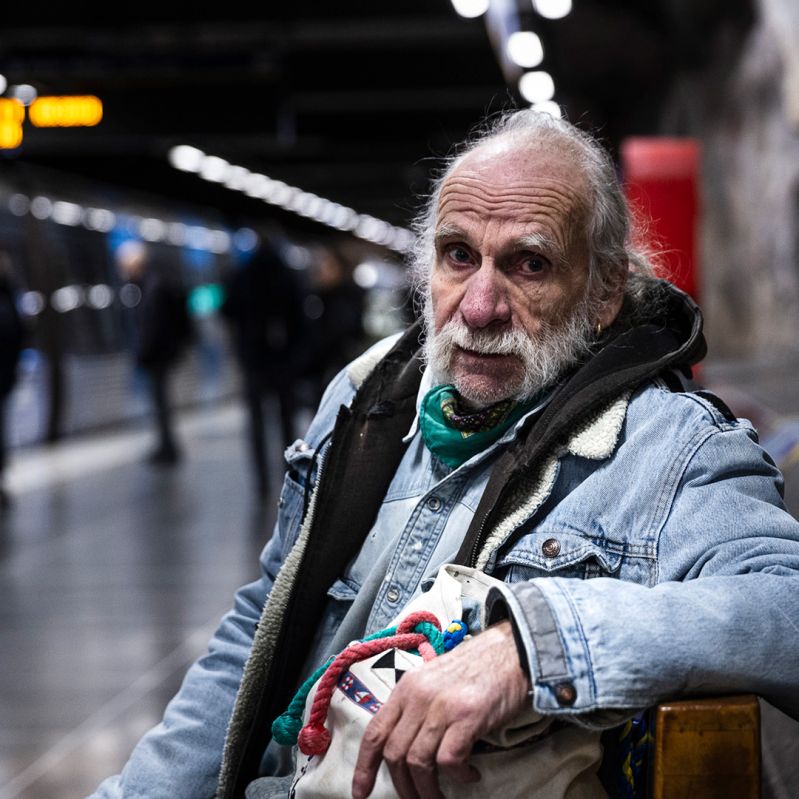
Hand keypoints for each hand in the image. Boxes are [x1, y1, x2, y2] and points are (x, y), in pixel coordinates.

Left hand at [351, 620, 529, 798]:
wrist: (509, 650)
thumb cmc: (474, 669)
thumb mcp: (433, 681)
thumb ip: (416, 706)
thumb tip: (405, 744)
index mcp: (406, 687)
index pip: (375, 731)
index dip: (364, 766)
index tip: (361, 792)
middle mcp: (418, 696)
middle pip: (394, 753)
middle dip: (403, 786)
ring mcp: (442, 706)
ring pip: (418, 762)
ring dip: (427, 790)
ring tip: (440, 797)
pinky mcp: (467, 716)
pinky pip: (449, 761)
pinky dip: (457, 776)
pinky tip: (470, 775)